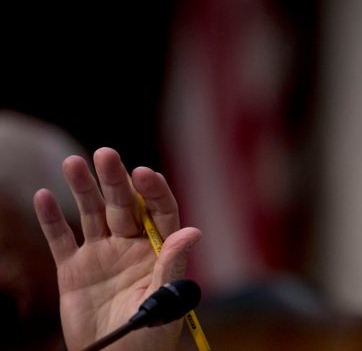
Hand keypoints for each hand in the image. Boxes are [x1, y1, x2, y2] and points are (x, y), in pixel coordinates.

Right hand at [33, 147, 201, 350]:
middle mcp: (130, 244)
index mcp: (159, 248)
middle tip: (106, 154)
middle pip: (123, 204)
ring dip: (82, 188)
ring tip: (73, 163)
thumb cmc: (151, 334)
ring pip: (91, 213)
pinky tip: (44, 196)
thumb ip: (173, 265)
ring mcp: (101, 253)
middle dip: (115, 180)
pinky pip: (61, 239)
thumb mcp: (166, 300)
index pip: (160, 211)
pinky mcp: (73, 268)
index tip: (144, 174)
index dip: (153, 191)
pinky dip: (52, 219)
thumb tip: (192, 231)